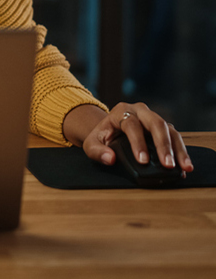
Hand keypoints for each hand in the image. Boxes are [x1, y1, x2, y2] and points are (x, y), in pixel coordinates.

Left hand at [67, 102, 192, 171]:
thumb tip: (110, 158)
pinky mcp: (164, 128)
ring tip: (184, 168)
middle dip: (163, 144)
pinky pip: (175, 137)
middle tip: (167, 164)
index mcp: (121, 111)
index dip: (138, 142)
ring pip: (169, 129)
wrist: (110, 131)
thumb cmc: (102, 137)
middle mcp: (140, 111)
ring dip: (178, 149)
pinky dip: (181, 151)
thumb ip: (97, 151)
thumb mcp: (92, 143)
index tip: (143, 161)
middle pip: (155, 122)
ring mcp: (153, 118)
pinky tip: (185, 166)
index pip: (131, 124)